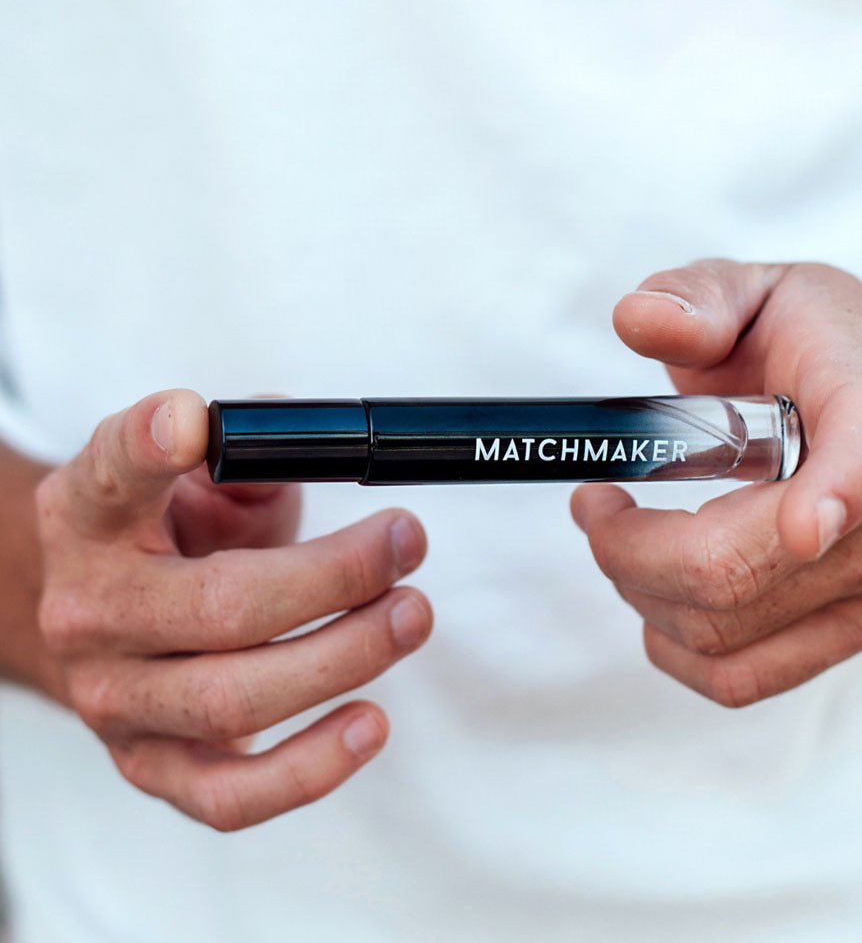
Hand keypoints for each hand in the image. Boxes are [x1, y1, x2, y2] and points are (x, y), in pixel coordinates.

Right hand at [35, 389, 430, 828]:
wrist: (107, 621)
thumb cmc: (176, 535)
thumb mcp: (202, 476)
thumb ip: (251, 453)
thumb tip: (326, 448)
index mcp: (91, 516)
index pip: (109, 473)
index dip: (147, 444)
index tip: (190, 423)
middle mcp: (90, 610)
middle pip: (219, 608)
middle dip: (334, 577)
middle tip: (408, 542)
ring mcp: (116, 700)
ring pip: (233, 700)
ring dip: (344, 659)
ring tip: (413, 616)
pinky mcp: (152, 767)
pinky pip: (230, 797)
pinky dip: (308, 770)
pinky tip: (370, 724)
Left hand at [571, 260, 861, 706]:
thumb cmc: (813, 347)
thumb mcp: (753, 290)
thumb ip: (696, 298)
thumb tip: (637, 319)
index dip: (832, 496)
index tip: (800, 525)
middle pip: (734, 571)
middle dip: (627, 547)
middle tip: (595, 502)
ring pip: (718, 632)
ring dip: (636, 588)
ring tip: (619, 531)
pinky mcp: (851, 630)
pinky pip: (741, 678)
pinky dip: (671, 646)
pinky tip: (654, 595)